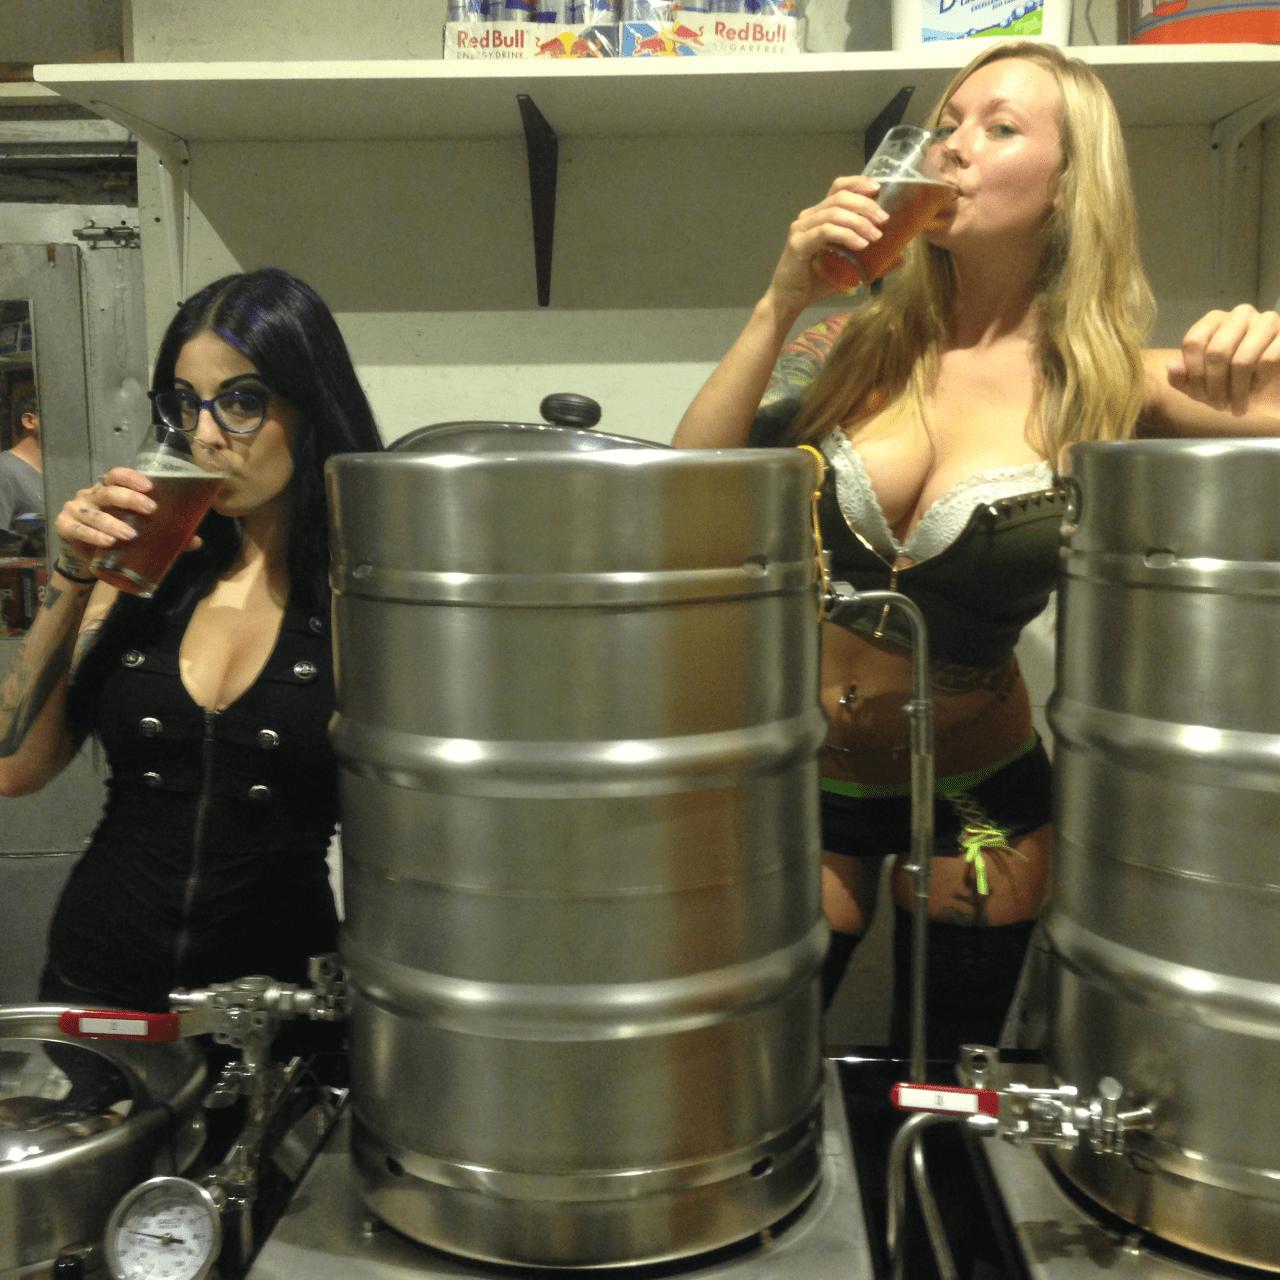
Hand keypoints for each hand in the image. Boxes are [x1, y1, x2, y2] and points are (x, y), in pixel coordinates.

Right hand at [53, 466, 154, 576]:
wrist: (86, 559)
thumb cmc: (115, 538)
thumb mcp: (139, 533)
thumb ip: (164, 535)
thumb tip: (196, 541)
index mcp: (108, 491)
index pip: (116, 475)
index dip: (131, 477)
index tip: (150, 487)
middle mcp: (91, 496)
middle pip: (108, 492)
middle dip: (129, 499)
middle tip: (150, 509)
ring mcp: (76, 509)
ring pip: (94, 513)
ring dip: (113, 523)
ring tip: (130, 535)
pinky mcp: (64, 525)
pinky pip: (78, 529)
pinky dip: (93, 536)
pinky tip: (108, 542)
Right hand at [765, 175, 891, 314]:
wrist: (789, 301)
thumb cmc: (816, 283)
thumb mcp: (848, 268)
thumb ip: (871, 261)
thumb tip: (899, 259)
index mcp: (819, 216)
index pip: (838, 188)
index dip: (858, 183)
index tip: (878, 189)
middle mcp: (808, 217)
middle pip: (840, 197)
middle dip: (865, 205)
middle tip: (884, 220)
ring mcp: (801, 228)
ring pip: (834, 213)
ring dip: (859, 222)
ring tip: (876, 236)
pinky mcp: (798, 243)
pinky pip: (826, 231)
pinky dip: (846, 235)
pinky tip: (860, 245)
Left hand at [1166, 305, 1279, 414]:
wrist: (1271, 389)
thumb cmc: (1232, 383)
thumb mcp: (1201, 386)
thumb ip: (1182, 377)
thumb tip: (1172, 366)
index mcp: (1214, 320)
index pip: (1193, 342)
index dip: (1194, 374)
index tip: (1200, 395)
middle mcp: (1240, 314)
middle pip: (1216, 352)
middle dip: (1215, 386)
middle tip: (1219, 406)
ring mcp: (1267, 321)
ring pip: (1242, 360)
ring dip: (1237, 390)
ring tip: (1237, 406)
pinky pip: (1267, 361)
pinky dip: (1258, 384)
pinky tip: (1256, 391)